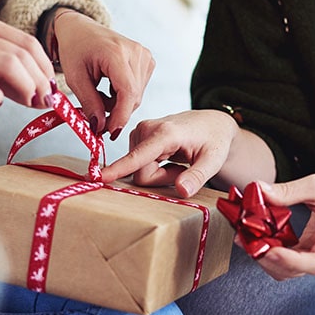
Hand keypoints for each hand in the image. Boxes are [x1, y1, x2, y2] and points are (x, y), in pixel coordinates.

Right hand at [0, 14, 54, 109]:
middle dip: (41, 81)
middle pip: (24, 54)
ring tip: (28, 103)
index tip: (52, 91)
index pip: (29, 43)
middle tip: (44, 102)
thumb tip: (42, 95)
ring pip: (9, 64)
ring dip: (26, 88)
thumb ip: (8, 76)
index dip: (46, 69)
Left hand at [53, 10, 154, 137]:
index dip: (120, 116)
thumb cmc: (75, 49)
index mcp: (116, 53)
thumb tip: (100, 128)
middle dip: (115, 112)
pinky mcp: (147, 60)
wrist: (80, 29)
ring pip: (136, 96)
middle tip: (95, 115)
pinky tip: (109, 87)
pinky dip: (123, 96)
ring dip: (118, 104)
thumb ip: (89, 103)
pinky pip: (138, 89)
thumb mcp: (75, 78)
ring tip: (99, 94)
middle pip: (133, 97)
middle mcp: (136, 52)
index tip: (110, 133)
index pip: (127, 93)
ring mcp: (144, 55)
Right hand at [101, 109, 239, 196]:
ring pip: (139, 171)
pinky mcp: (137, 136)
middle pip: (141, 173)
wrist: (211, 124)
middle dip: (160, 178)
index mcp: (166, 133)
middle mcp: (148, 128)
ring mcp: (140, 131)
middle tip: (181, 167)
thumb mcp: (214, 160)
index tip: (100, 177)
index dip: (121, 168)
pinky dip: (155, 167)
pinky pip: (138, 166)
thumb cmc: (214, 140)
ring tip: (177, 160)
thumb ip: (198, 176)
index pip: (139, 156)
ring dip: (158, 173)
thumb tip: (182, 190)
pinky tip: (168, 157)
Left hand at [251, 171, 314, 279]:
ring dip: (262, 256)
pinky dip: (266, 248)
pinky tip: (253, 234)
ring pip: (283, 268)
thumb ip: (288, 191)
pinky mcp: (302, 249)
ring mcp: (311, 254)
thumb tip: (258, 191)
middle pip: (293, 271)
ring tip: (244, 236)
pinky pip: (282, 256)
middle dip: (266, 259)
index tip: (270, 250)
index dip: (290, 261)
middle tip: (245, 239)